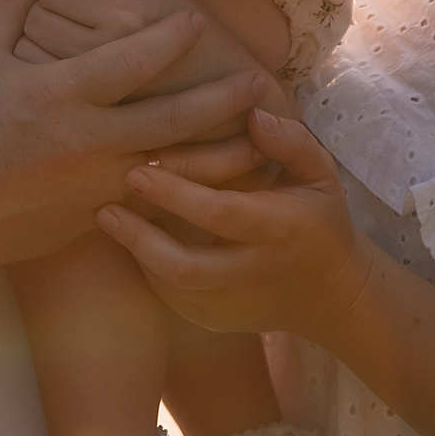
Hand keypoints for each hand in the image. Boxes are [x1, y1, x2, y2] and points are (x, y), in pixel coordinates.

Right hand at [0, 0, 271, 278]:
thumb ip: (11, 5)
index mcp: (58, 95)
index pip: (128, 60)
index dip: (167, 38)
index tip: (196, 18)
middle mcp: (87, 141)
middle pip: (171, 119)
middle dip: (219, 99)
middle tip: (256, 79)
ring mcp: (98, 185)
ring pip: (177, 167)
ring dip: (222, 151)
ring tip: (261, 132)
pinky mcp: (101, 215)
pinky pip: (159, 198)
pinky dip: (195, 186)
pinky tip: (224, 177)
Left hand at [19, 0, 293, 120]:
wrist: (240, 118)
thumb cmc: (198, 45)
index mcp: (126, 15)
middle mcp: (105, 58)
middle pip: (35, 16)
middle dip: (45, 13)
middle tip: (70, 21)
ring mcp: (91, 104)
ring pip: (29, 54)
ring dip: (38, 47)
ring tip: (71, 51)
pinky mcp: (86, 139)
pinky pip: (37, 98)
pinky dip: (42, 84)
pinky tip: (66, 86)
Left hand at [96, 108, 372, 339]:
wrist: (330, 295)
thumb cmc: (318, 216)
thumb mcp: (320, 172)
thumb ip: (290, 141)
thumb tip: (251, 113)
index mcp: (279, 228)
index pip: (220, 213)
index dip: (176, 194)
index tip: (137, 167)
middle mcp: (253, 273)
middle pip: (186, 267)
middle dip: (139, 237)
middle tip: (104, 203)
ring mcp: (231, 305)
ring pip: (171, 290)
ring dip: (135, 254)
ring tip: (107, 215)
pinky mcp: (214, 322)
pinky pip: (170, 300)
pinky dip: (146, 270)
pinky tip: (128, 238)